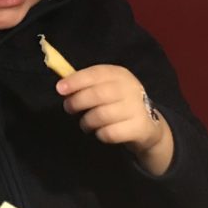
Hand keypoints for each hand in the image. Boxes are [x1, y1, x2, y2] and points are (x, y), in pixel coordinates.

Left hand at [57, 64, 173, 174]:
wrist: (148, 125)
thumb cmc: (119, 102)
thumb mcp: (106, 87)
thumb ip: (87, 85)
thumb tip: (62, 87)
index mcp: (119, 74)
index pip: (95, 73)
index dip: (75, 81)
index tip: (59, 89)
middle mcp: (130, 88)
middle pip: (97, 94)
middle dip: (77, 102)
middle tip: (69, 108)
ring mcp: (137, 108)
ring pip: (102, 115)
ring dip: (87, 121)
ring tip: (85, 124)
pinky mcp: (140, 128)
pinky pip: (111, 133)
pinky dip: (100, 134)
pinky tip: (100, 132)